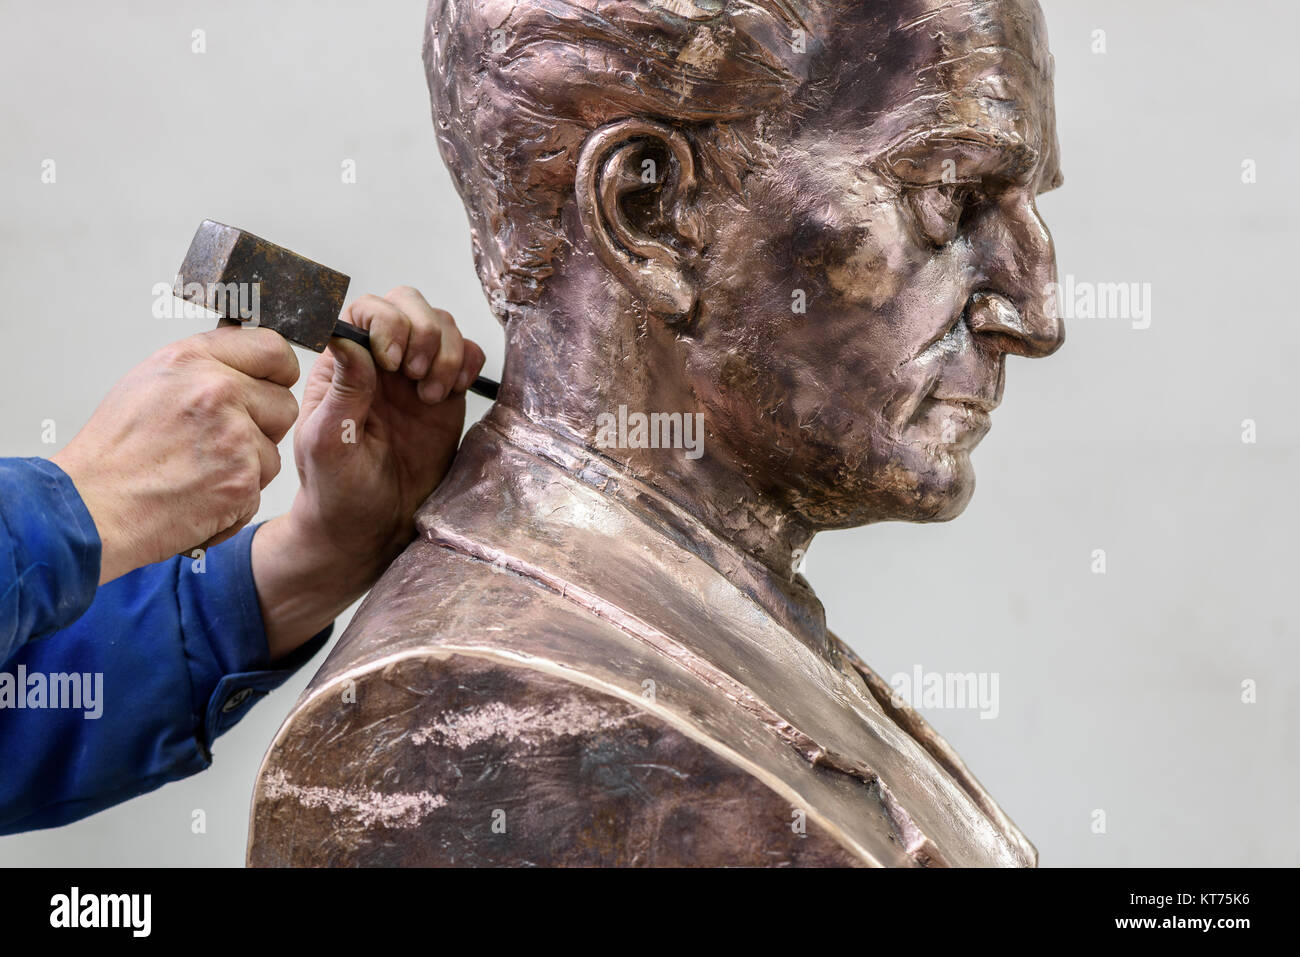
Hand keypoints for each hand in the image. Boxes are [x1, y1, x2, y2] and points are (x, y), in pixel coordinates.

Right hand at [52, 327, 298, 584]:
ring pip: (273, 452)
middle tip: (222, 442)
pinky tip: (199, 497)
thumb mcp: (149, 384)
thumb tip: (244, 363)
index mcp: (193, 361)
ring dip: (247, 467)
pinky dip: (235, 500)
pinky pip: (259, 489)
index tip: (275, 382)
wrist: (93, 507)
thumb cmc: (114, 452)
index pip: (272, 349)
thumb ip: (203, 368)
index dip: (279, 370)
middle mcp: (218, 392)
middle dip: (263, 426)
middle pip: (284, 405)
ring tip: (199, 472)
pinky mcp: (242, 481)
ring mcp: (234, 437)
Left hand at [250, 287, 485, 657]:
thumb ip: (343, 391)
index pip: (366, 311)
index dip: (387, 323)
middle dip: (422, 332)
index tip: (392, 363)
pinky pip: (467, 353)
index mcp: (342, 364)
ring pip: (442, 324)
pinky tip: (449, 396)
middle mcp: (379, 361)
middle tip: (416, 377)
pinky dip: (467, 364)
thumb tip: (348, 339)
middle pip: (408, 304)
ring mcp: (414, 374)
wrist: (374, 527)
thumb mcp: (330, 443)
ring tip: (431, 397)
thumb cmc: (339, 492)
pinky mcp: (445, 391)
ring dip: (445, 353)